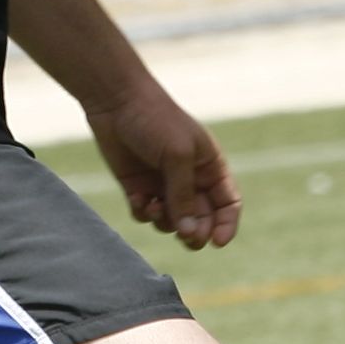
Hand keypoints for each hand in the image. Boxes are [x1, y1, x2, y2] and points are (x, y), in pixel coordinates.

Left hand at [94, 82, 240, 249]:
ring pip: (172, 222)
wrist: (117, 101)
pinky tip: (139, 199)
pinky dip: (143, 213)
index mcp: (210, 167)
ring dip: (165, 223)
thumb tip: (189, 233)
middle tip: (186, 236)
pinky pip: (146, 215)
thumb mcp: (177, 156)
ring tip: (154, 208)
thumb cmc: (156, 121)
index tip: (218, 242)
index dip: (227, 225)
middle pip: (201, 220)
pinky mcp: (139, 188)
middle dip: (195, 232)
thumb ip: (184, 195)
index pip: (228, 204)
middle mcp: (190, 180)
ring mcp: (164, 185)